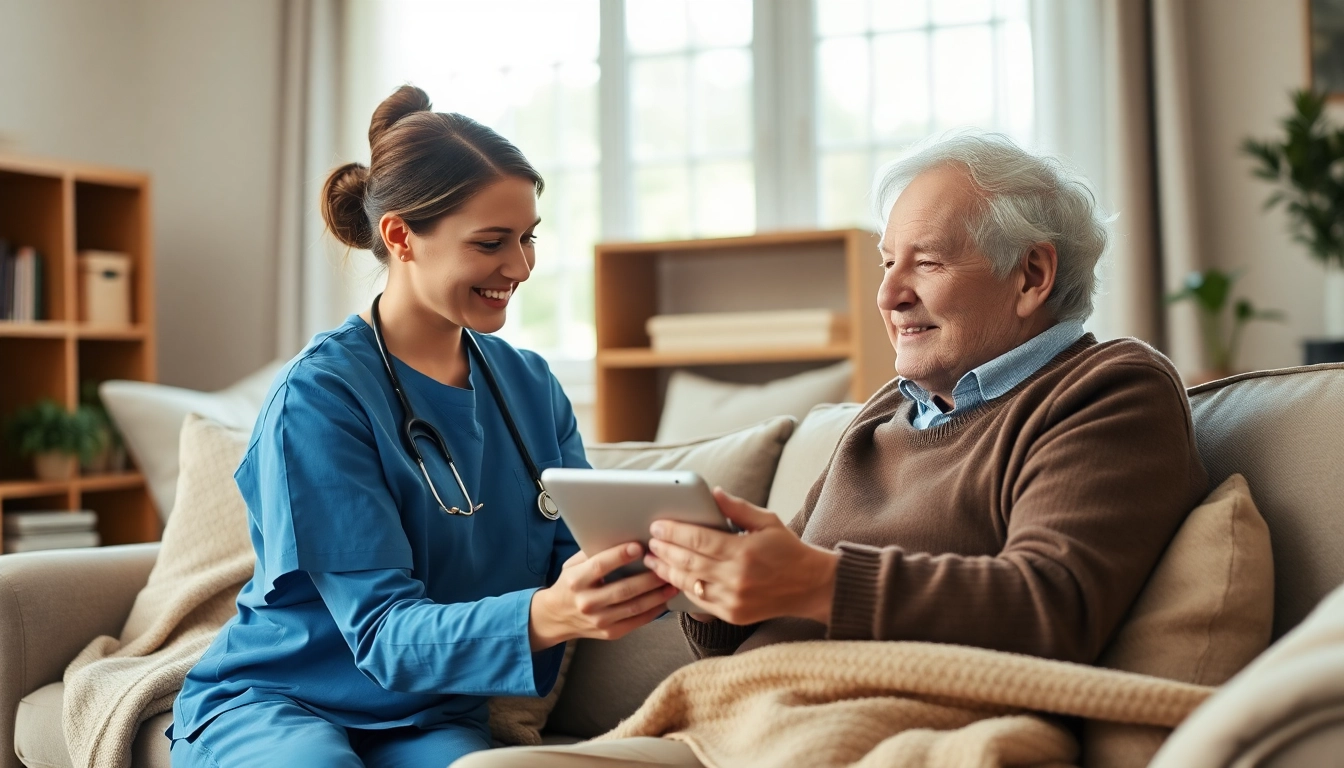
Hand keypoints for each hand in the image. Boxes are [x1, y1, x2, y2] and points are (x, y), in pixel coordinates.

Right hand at [529, 543, 678, 650]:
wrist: (556, 617)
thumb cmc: (569, 583)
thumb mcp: (572, 565)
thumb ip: (593, 552)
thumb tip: (622, 534)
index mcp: (575, 581)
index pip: (599, 566)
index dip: (620, 556)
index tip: (639, 546)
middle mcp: (586, 602)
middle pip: (623, 589)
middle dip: (648, 577)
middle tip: (667, 565)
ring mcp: (599, 620)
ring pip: (634, 607)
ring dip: (657, 595)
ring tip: (673, 582)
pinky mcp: (610, 633)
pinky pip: (637, 621)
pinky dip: (654, 610)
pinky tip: (665, 599)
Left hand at [645, 488, 838, 625]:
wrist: (811, 586)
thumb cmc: (788, 549)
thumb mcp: (767, 521)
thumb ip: (738, 508)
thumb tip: (714, 492)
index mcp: (744, 551)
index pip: (698, 540)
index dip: (674, 531)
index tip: (657, 525)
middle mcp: (736, 578)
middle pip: (688, 562)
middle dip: (664, 550)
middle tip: (650, 540)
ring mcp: (733, 599)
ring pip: (689, 583)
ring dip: (666, 571)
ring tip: (652, 559)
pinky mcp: (733, 615)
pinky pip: (699, 601)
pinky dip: (683, 588)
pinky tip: (672, 577)